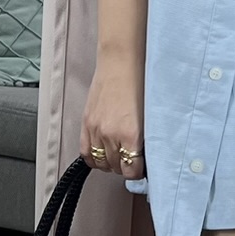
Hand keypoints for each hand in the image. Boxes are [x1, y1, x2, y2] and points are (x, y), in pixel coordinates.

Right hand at [81, 55, 145, 178]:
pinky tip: (102, 154)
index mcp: (131, 134)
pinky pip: (85, 152)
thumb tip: (144, 155)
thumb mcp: (149, 115)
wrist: (121, 62)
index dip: (138, 172)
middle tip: (133, 160)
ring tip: (119, 156)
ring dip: (111, 163)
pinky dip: (94, 158)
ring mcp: (96, 129)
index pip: (132, 170)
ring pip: (100, 162)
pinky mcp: (86, 123)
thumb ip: (145, 138)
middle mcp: (111, 135)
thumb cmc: (139, 83)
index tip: (143, 168)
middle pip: (116, 167)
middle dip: (126, 167)